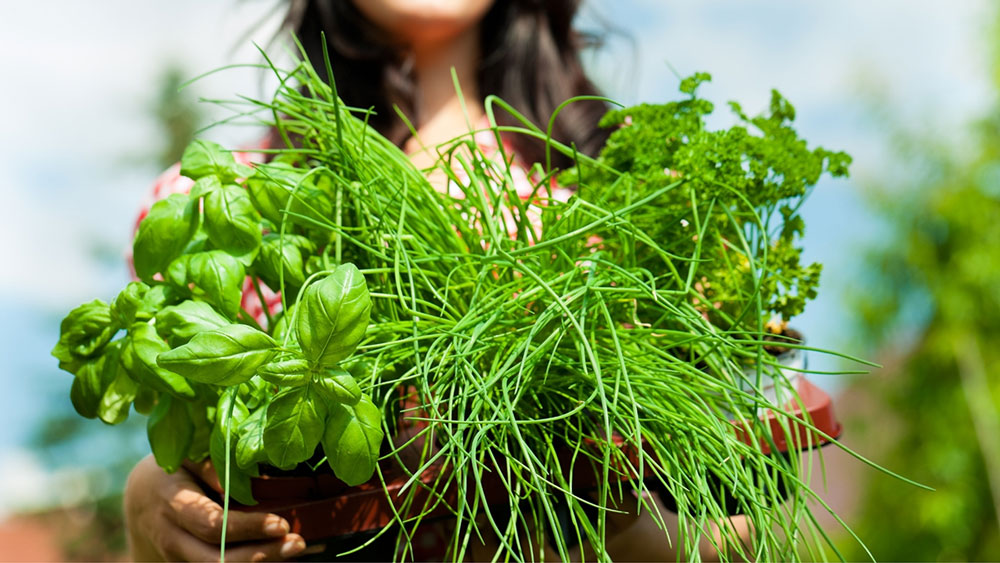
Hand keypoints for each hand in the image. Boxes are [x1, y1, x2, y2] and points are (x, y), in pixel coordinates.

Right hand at [124, 455, 307, 560]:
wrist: (142, 499)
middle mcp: (172, 536)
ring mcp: (177, 556)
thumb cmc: (175, 471)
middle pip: (216, 557)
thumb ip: (213, 467)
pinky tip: (277, 551)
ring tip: (294, 546)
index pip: (212, 524)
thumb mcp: (189, 458)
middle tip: (296, 542)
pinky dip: (250, 561)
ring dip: (260, 561)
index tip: (281, 523)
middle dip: (260, 554)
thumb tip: (245, 481)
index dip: (247, 528)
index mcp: (172, 503)